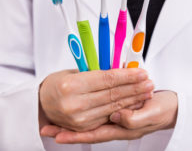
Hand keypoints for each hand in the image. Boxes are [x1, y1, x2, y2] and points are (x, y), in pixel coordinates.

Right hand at [39, 68, 153, 131]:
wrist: (41, 104)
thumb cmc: (60, 82)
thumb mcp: (76, 71)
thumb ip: (99, 70)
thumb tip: (124, 64)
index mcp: (71, 85)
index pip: (107, 79)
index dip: (127, 76)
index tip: (142, 71)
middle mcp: (74, 104)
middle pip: (113, 94)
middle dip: (135, 87)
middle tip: (150, 81)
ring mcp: (79, 119)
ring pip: (114, 107)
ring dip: (133, 99)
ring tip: (147, 91)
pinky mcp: (83, 128)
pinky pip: (109, 117)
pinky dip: (125, 109)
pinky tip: (136, 102)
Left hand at [40, 91, 177, 143]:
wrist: (174, 107)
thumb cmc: (165, 110)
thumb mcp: (153, 113)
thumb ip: (135, 118)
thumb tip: (116, 117)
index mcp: (125, 128)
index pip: (96, 133)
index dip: (77, 135)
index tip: (58, 136)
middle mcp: (119, 126)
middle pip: (90, 131)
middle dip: (69, 131)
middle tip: (48, 131)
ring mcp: (120, 119)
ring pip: (92, 123)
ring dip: (73, 125)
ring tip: (54, 125)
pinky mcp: (122, 110)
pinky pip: (100, 115)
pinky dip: (87, 115)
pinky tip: (77, 113)